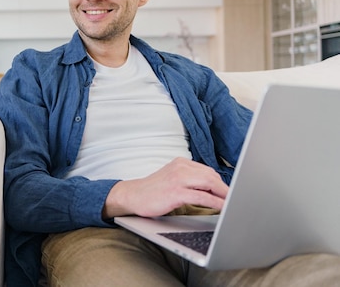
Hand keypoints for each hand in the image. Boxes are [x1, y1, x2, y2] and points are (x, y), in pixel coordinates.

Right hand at [102, 158, 228, 218]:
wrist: (132, 196)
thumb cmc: (154, 191)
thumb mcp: (173, 179)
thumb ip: (190, 181)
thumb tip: (214, 191)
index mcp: (181, 163)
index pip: (208, 171)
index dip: (222, 183)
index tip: (233, 192)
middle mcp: (181, 168)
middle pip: (212, 176)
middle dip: (226, 189)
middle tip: (237, 200)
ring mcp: (178, 179)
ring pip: (209, 183)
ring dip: (224, 195)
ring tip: (234, 204)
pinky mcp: (176, 192)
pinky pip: (202, 197)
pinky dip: (216, 202)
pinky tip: (223, 208)